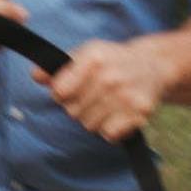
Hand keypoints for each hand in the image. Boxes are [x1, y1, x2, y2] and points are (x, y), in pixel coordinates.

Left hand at [45, 30, 182, 142]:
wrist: (153, 65)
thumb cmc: (113, 61)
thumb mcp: (86, 55)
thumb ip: (60, 68)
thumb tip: (36, 76)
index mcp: (94, 58)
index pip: (60, 92)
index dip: (62, 93)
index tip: (70, 90)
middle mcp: (110, 77)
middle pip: (73, 112)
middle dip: (78, 107)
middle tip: (93, 96)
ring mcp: (126, 96)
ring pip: (90, 125)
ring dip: (94, 119)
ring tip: (106, 104)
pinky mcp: (139, 113)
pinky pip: (109, 135)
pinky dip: (111, 129)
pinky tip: (117, 114)